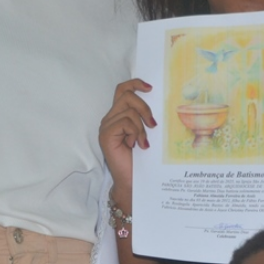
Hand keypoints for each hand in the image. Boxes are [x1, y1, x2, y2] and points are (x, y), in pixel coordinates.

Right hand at [99, 79, 155, 204]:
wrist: (132, 180)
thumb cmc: (140, 159)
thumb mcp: (144, 133)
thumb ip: (144, 118)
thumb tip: (158, 101)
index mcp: (118, 115)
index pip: (122, 90)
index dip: (134, 83)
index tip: (150, 87)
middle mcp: (109, 118)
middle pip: (126, 95)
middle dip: (144, 107)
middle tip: (153, 124)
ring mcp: (106, 126)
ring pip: (129, 111)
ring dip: (141, 127)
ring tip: (143, 143)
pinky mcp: (106, 135)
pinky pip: (126, 123)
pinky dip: (135, 133)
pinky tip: (136, 146)